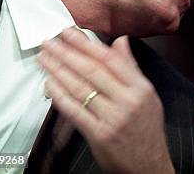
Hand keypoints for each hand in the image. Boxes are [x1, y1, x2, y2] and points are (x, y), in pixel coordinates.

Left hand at [38, 27, 174, 173]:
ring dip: (58, 70)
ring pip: (80, 88)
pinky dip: (59, 96)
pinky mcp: (98, 134)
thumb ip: (131, 68)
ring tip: (45, 58)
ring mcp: (112, 118)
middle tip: (50, 41)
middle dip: (67, 53)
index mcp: (140, 88)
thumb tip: (121, 42)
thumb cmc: (147, 129)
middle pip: (92, 71)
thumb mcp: (148, 94)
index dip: (87, 44)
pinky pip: (74, 110)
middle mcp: (127, 101)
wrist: (148, 164)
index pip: (110, 59)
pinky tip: (49, 84)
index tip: (70, 33)